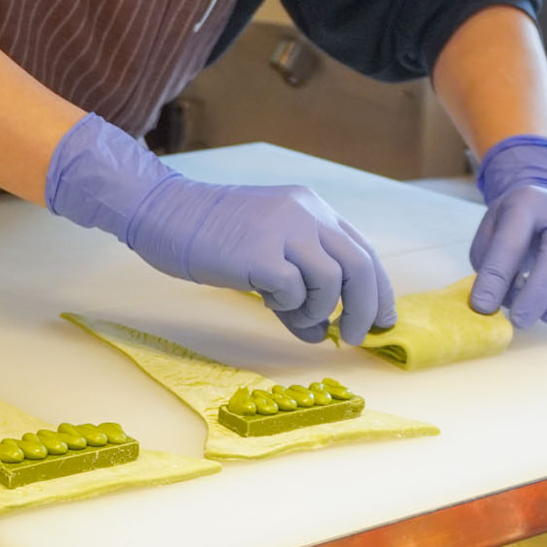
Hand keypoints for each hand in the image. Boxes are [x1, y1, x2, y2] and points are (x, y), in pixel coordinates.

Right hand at [45, 114, 394, 344]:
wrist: (164, 213)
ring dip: (319, 310)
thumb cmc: (210, 236)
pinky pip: (293, 291)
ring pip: (331, 281)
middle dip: (364, 308)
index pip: (362, 250)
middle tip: (355, 337)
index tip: (382, 319)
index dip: (378, 289)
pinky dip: (288, 307)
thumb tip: (322, 330)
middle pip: (360, 266)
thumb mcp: (264, 249)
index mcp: (311, 209)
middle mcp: (305, 214)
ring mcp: (283, 230)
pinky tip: (266, 301)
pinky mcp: (259, 252)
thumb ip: (298, 284)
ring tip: (293, 317)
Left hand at [470, 136, 546, 328]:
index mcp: (526, 203)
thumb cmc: (511, 227)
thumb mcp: (488, 238)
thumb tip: (496, 305)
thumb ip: (490, 267)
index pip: (511, 242)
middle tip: (521, 320)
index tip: (483, 307)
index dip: (496, 278)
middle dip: (539, 293)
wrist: (544, 202)